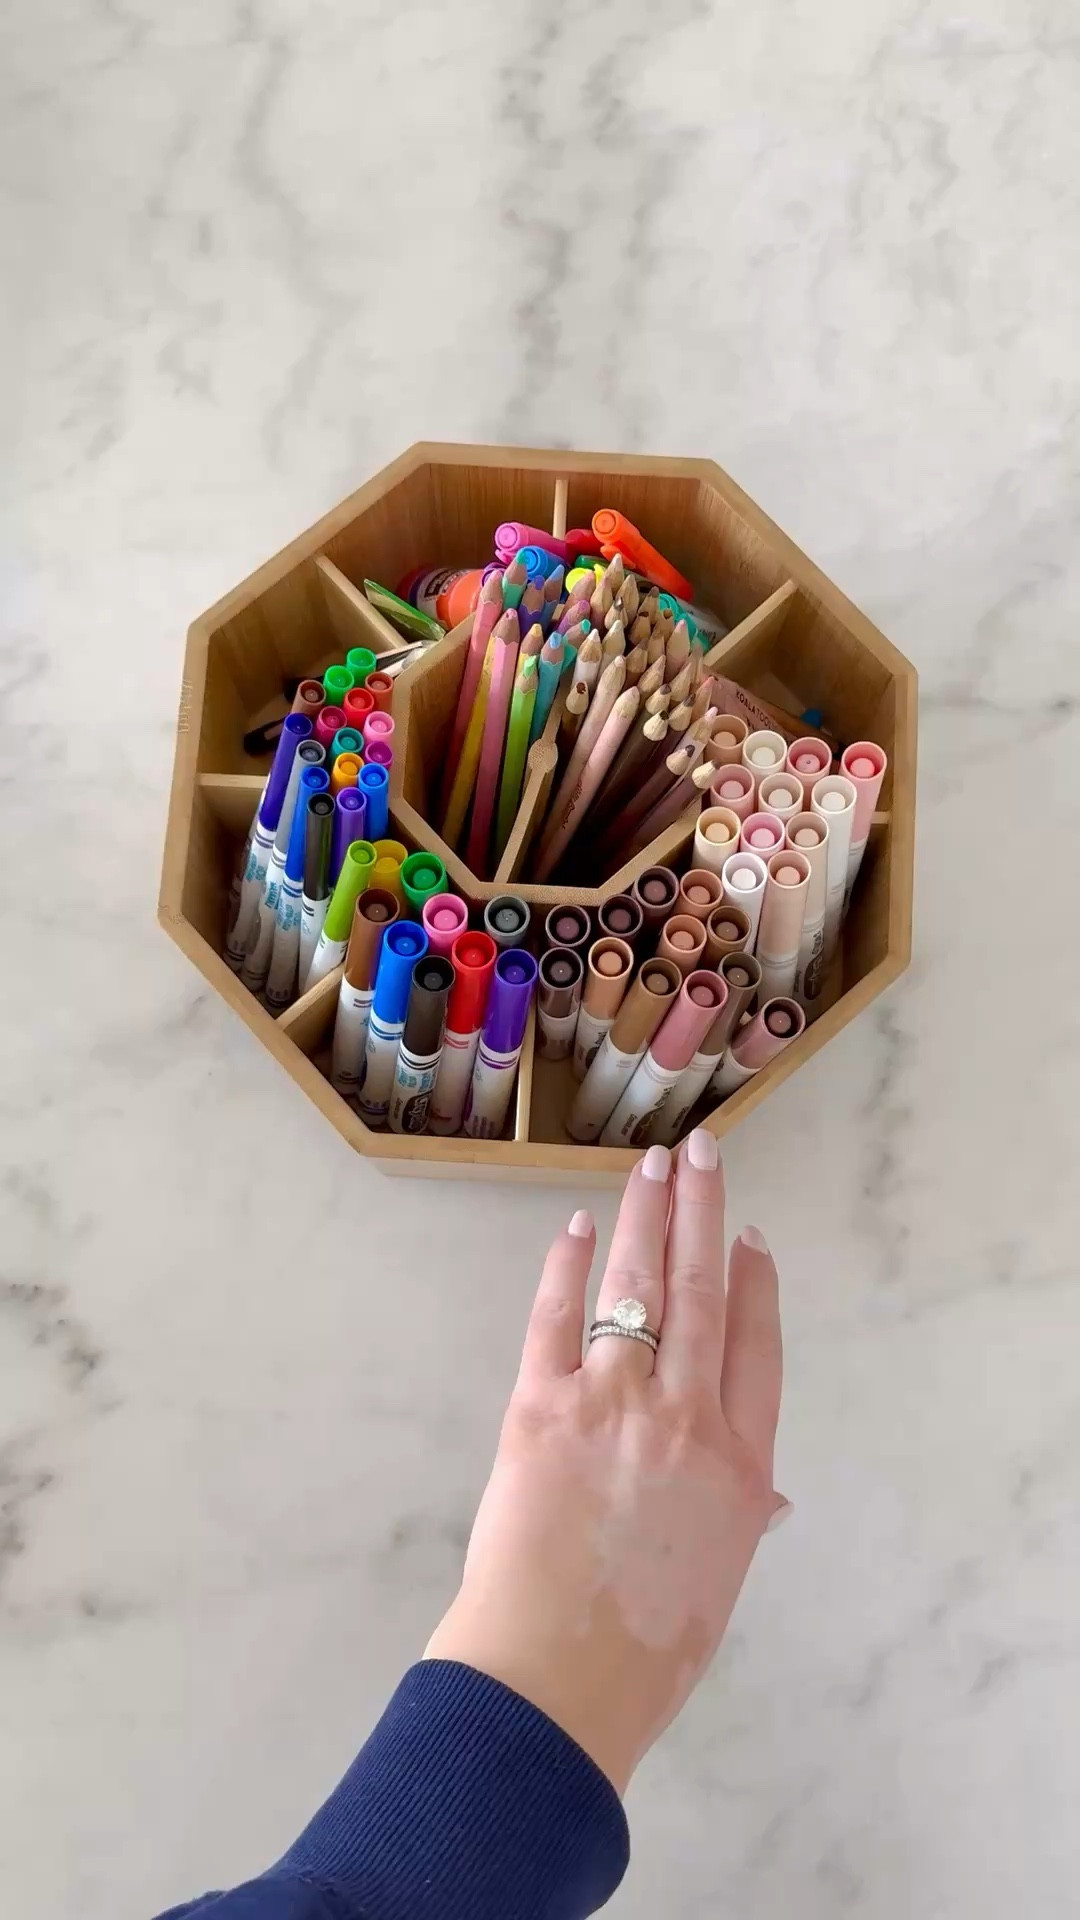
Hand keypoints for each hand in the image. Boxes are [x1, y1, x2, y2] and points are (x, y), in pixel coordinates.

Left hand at [425, 1129, 787, 1792]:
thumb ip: (739, 1516)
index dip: (755, 1283)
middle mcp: (686, 1415)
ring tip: (653, 1165)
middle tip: (703, 1151)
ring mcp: (614, 1403)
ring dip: (646, 1217)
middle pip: (702, 1292)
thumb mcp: (716, 1578)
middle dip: (702, 1212)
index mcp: (739, 1462)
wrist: (558, 1676)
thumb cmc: (646, 1649)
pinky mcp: (542, 1407)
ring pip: (638, 1286)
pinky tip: (577, 1229)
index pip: (755, 1346)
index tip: (749, 1234)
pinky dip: (566, 1270)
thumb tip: (763, 1496)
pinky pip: (556, 1320)